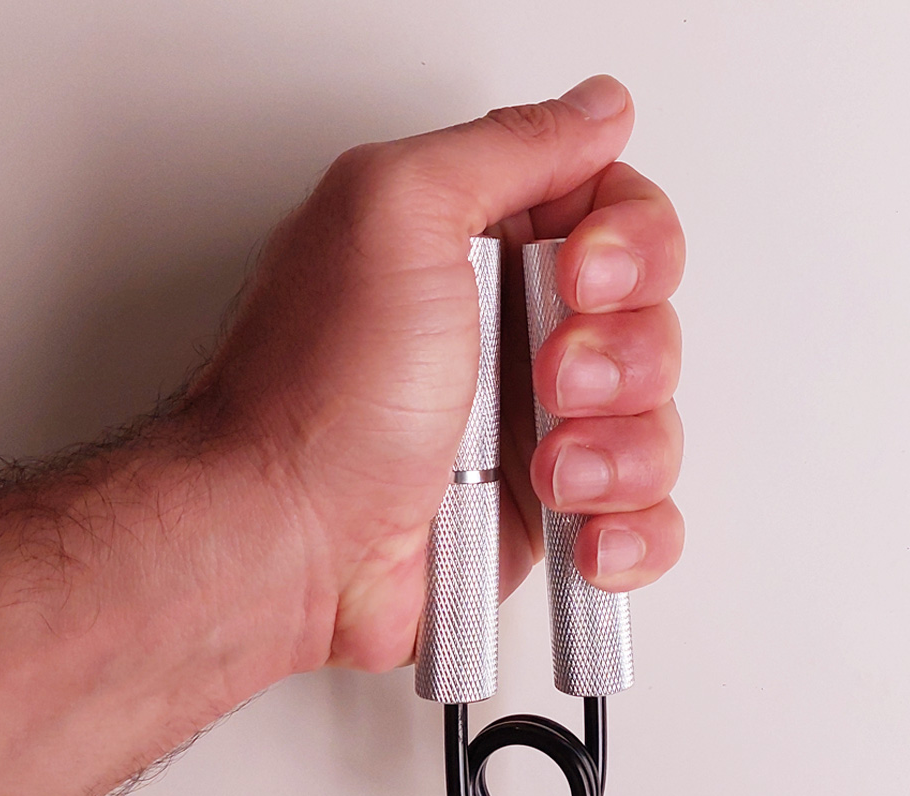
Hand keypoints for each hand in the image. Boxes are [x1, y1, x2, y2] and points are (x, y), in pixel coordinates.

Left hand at [184, 74, 684, 673]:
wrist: (284, 542)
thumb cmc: (317, 399)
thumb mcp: (392, 216)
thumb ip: (503, 147)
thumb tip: (594, 112)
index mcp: (475, 253)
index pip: (616, 215)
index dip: (631, 244)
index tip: (583, 276)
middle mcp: (507, 337)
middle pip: (648, 319)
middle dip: (621, 356)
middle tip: (548, 378)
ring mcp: (527, 429)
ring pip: (652, 421)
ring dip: (621, 450)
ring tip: (548, 470)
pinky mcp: (540, 513)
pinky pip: (638, 515)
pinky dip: (632, 530)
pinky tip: (586, 533)